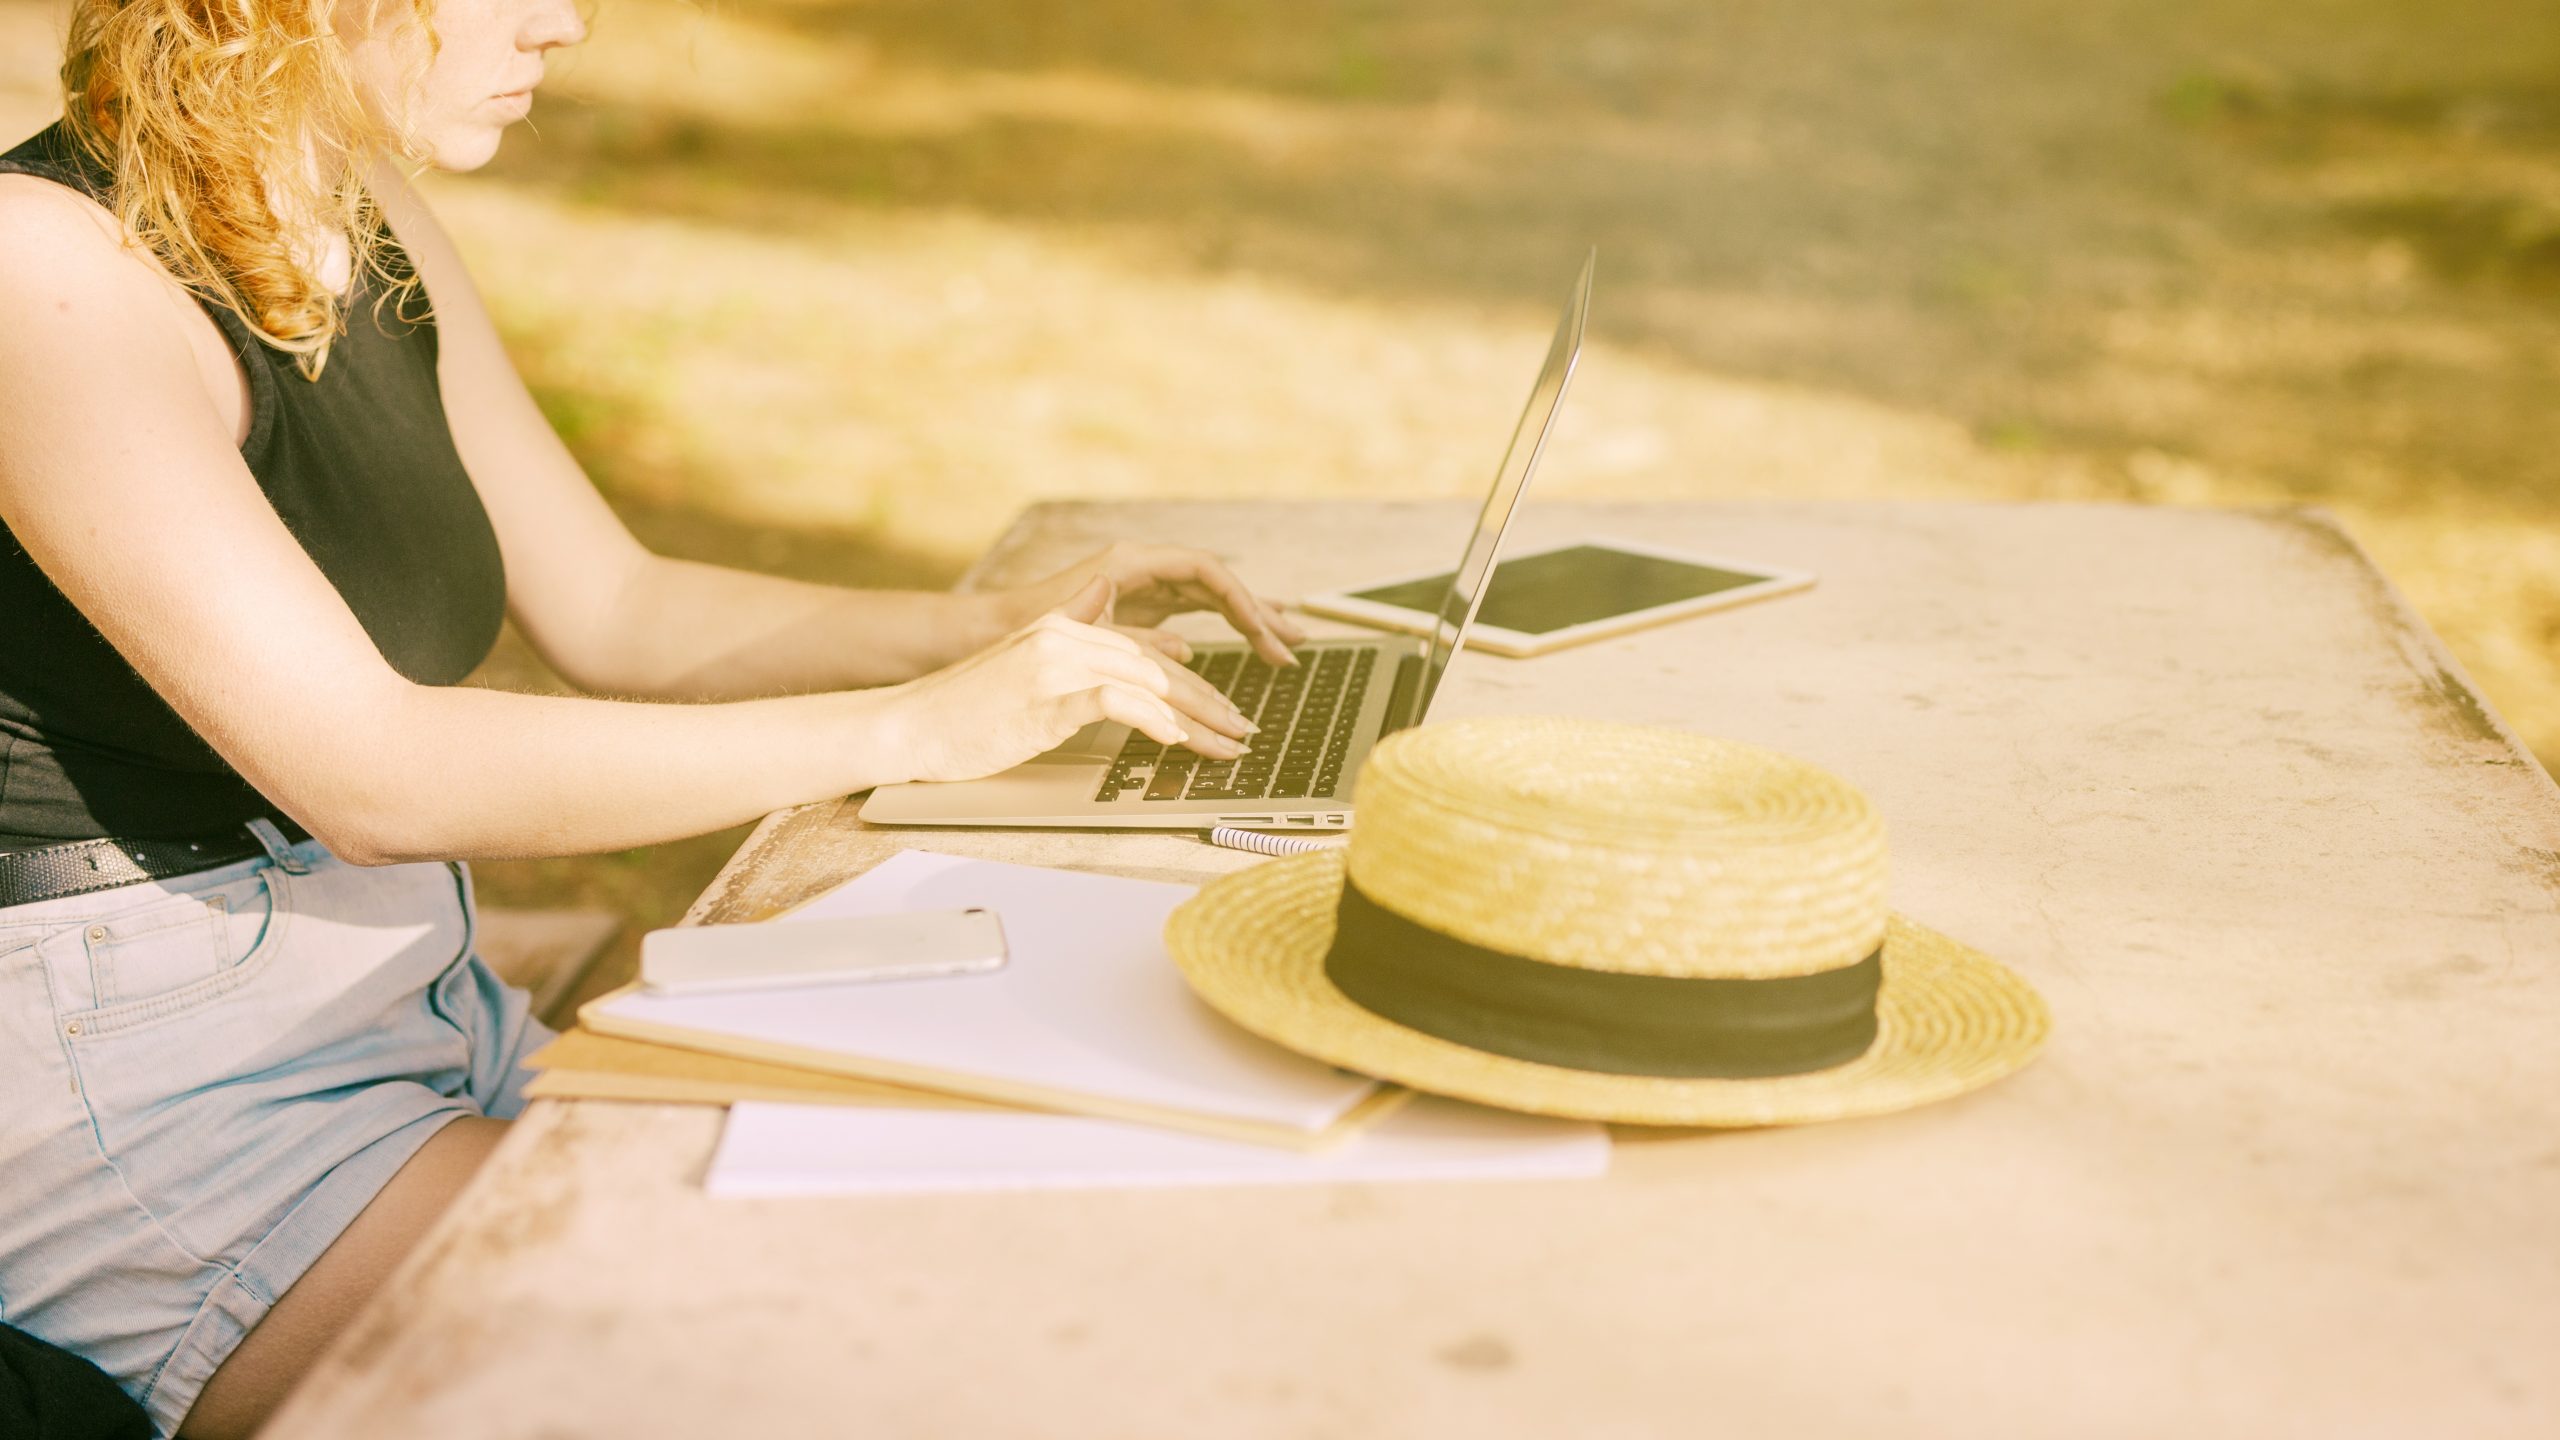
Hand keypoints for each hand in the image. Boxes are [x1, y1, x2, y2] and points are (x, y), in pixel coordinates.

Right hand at [876, 579, 1257, 783]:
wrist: (908, 726)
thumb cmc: (962, 716)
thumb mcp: (1023, 678)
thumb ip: (1070, 659)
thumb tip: (1110, 640)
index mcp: (1063, 629)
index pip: (1145, 656)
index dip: (1190, 686)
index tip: (1220, 716)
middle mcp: (1066, 635)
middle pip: (1158, 667)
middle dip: (1208, 702)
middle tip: (1241, 731)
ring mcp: (1057, 661)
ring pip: (1150, 682)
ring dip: (1197, 718)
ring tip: (1228, 744)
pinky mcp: (1049, 692)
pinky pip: (1119, 701)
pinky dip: (1156, 721)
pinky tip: (1179, 742)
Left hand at [1001, 542, 1308, 667]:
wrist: (989, 630)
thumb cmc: (1028, 627)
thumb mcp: (1085, 638)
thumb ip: (1137, 644)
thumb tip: (1187, 653)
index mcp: (1132, 563)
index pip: (1206, 573)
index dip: (1241, 602)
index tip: (1263, 634)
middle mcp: (1143, 568)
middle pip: (1218, 585)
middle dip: (1260, 614)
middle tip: (1296, 642)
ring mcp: (1145, 587)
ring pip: (1213, 600)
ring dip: (1251, 621)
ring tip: (1288, 642)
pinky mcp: (1142, 608)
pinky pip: (1197, 613)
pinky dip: (1226, 629)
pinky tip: (1250, 643)